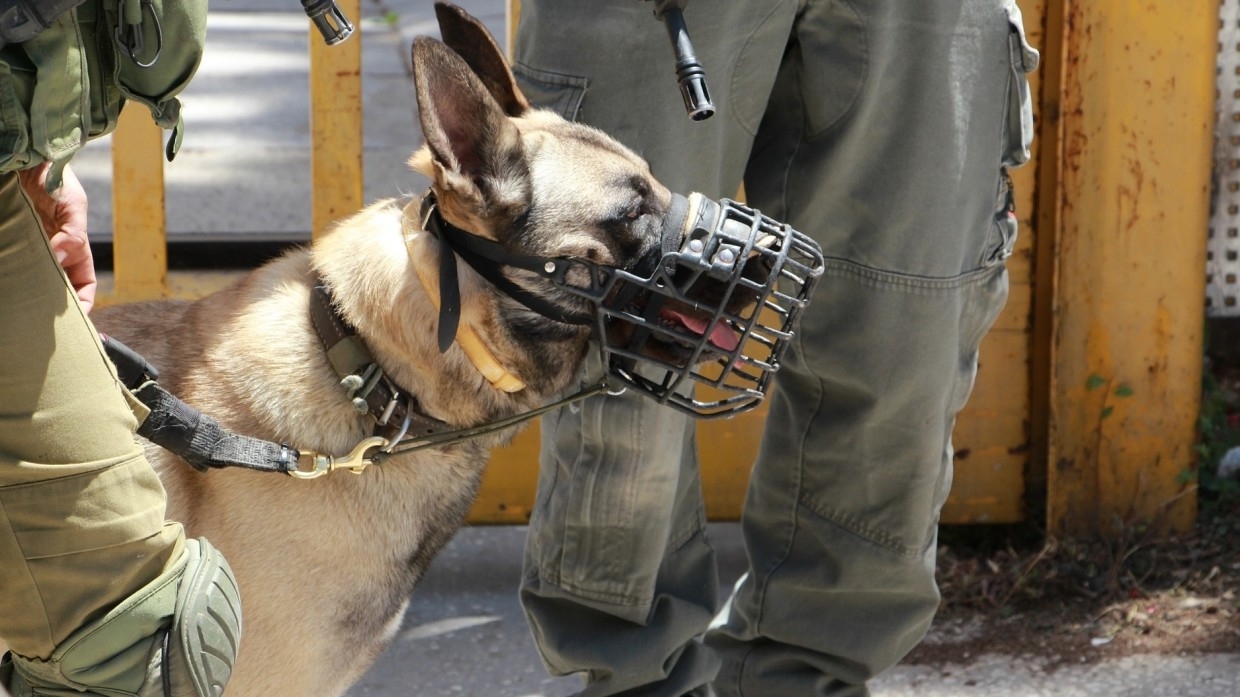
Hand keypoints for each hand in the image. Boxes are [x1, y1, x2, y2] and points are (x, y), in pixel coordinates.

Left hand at [18, 162, 96, 312]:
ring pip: (33, 281)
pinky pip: (12, 264)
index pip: (84, 285)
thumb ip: (72, 232)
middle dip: (54, 308)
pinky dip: (11, 276)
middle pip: (57, 290)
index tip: (79, 319)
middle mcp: (53, 255)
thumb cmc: (56, 179)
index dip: (85, 304)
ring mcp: (30, 250)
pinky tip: (8, 285)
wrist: (26, 159)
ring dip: (30, 294)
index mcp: (75, 250)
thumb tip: (60, 257)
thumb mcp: (73, 204)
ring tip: (24, 307)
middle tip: (43, 321)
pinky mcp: (11, 242)